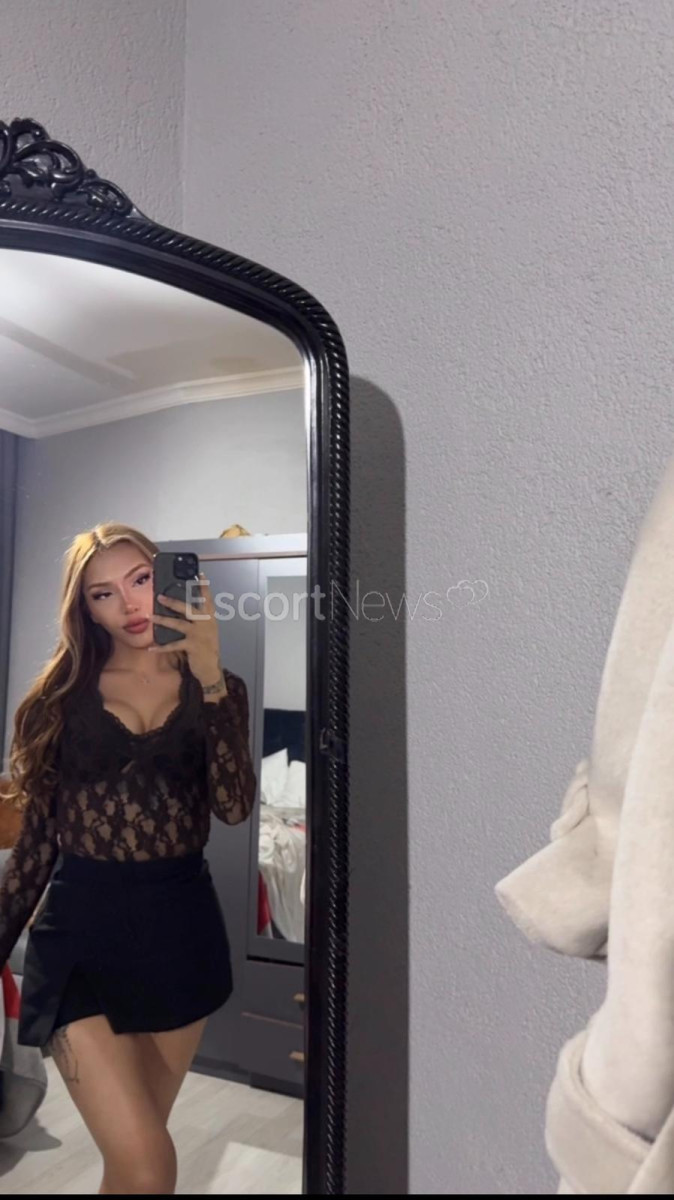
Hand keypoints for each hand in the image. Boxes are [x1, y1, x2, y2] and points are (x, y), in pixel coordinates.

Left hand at [149, 571, 222, 690]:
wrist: (211, 668)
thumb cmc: (206, 647)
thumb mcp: (206, 630)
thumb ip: (198, 619)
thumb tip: (180, 608)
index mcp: (210, 618)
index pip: (207, 599)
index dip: (204, 586)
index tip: (200, 574)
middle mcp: (205, 624)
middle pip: (188, 609)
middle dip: (173, 602)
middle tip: (160, 596)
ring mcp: (199, 635)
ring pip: (178, 624)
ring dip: (163, 620)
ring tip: (151, 616)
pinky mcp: (192, 646)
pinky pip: (173, 645)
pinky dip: (161, 647)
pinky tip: (151, 648)